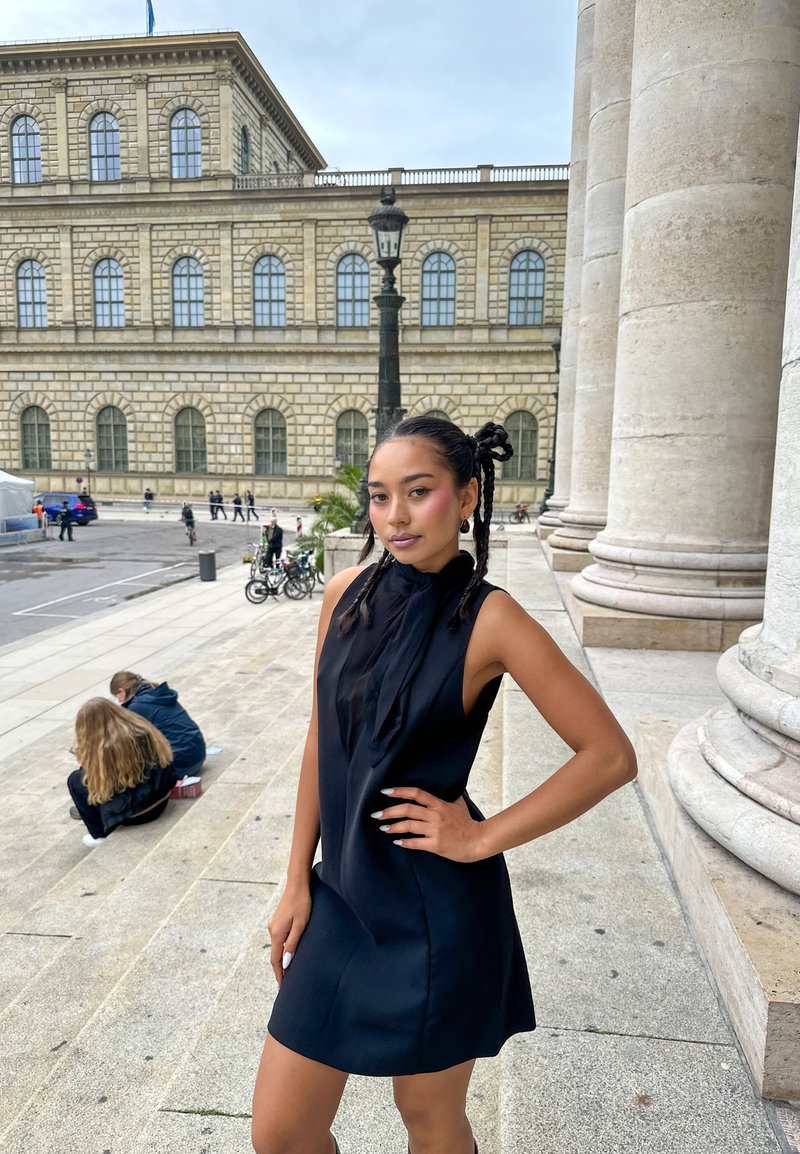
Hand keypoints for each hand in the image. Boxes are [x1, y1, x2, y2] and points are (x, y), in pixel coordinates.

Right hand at [267, 883, 311, 985]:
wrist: (297, 884)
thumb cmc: (302, 904)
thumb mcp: (300, 925)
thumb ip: (292, 944)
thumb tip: (285, 962)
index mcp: (277, 934)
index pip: (276, 960)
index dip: (279, 974)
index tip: (282, 987)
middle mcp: (272, 930)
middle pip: (274, 955)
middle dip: (279, 969)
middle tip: (285, 983)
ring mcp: (273, 925)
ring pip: (276, 947)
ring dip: (281, 958)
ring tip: (288, 970)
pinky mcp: (277, 920)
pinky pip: (278, 939)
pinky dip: (281, 949)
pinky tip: (288, 952)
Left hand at [370, 787, 486, 862]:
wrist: (478, 840)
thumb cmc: (468, 823)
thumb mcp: (459, 805)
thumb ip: (449, 796)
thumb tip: (447, 786)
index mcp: (439, 804)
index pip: (416, 794)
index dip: (399, 791)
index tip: (385, 791)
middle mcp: (435, 816)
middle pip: (408, 809)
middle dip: (389, 811)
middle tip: (377, 814)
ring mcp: (435, 830)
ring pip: (409, 826)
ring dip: (394, 827)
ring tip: (383, 828)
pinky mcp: (436, 845)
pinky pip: (416, 843)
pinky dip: (404, 842)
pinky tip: (397, 841)